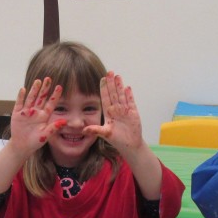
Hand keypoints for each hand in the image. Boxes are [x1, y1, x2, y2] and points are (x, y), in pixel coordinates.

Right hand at [8, 77, 64, 155]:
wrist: (22, 146)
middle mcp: (36, 112)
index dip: (55, 95)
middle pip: (41, 98)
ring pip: (31, 98)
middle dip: (45, 89)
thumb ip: (54, 128)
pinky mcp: (17, 114)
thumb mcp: (45, 135)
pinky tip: (23, 89)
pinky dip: (21, 97)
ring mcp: (26, 112)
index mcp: (44, 116)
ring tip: (38, 81)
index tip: (60, 86)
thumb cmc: (35, 142)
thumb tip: (64, 122)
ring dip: (34, 90)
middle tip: (49, 78)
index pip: (51, 104)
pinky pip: (19, 103)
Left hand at [86, 72, 162, 199]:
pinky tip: (127, 87)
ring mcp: (125, 110)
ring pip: (121, 95)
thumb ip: (95, 130)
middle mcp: (116, 110)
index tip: (102, 79)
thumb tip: (84, 130)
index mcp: (108, 113)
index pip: (105, 98)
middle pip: (113, 94)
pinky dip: (129, 95)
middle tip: (109, 72)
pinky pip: (131, 102)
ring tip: (117, 76)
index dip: (104, 89)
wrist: (130, 145)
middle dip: (111, 83)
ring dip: (119, 86)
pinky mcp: (133, 113)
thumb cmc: (117, 140)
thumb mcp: (105, 134)